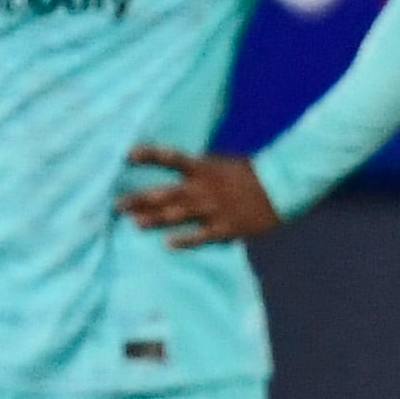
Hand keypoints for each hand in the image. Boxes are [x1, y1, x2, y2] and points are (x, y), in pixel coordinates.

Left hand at [119, 144, 281, 247]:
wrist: (283, 187)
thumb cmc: (250, 174)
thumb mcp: (224, 163)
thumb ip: (200, 168)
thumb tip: (176, 170)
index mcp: (205, 168)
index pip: (172, 158)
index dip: (150, 155)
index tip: (128, 155)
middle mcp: (205, 187)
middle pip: (166, 192)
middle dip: (140, 198)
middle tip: (117, 205)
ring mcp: (215, 208)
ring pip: (179, 214)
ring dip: (155, 218)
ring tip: (135, 223)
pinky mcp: (226, 227)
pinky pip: (202, 235)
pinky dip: (185, 239)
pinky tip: (168, 243)